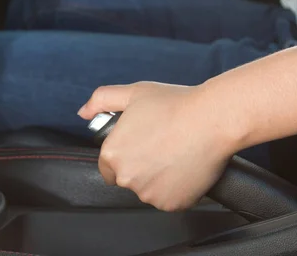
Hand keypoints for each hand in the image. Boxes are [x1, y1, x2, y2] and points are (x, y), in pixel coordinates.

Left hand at [78, 82, 239, 210]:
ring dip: (161, 178)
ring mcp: (150, 194)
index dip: (126, 153)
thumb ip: (102, 100)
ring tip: (178, 152)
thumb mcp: (134, 93)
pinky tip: (188, 165)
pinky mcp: (173, 204)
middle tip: (164, 144)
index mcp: (112, 154)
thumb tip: (83, 112)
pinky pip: (172, 199)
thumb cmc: (176, 104)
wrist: (213, 119)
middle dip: (143, 165)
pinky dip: (179, 188)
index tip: (143, 144)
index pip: (108, 166)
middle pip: (130, 178)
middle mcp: (127, 178)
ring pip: (151, 190)